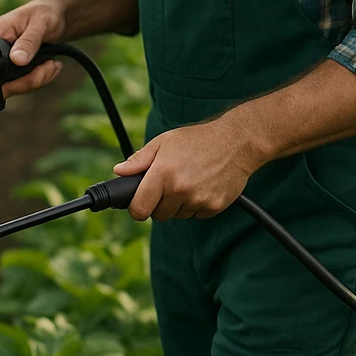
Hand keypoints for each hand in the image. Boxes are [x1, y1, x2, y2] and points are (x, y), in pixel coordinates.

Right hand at [0, 0, 66, 98]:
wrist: (57, 15)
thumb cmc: (46, 12)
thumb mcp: (40, 24)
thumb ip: (28, 41)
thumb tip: (16, 60)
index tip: (23, 69)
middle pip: (1, 81)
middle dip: (28, 81)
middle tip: (49, 67)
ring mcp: (6, 62)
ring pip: (15, 85)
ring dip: (38, 79)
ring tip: (52, 65)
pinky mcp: (17, 70)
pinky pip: (25, 84)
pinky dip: (41, 79)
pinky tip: (51, 67)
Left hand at [112, 113, 258, 220]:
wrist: (236, 142)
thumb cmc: (197, 140)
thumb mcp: (164, 142)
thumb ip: (139, 159)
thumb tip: (119, 171)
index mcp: (163, 173)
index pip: (139, 209)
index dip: (136, 208)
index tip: (139, 204)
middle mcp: (180, 189)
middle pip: (158, 215)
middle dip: (159, 204)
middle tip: (168, 185)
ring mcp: (198, 200)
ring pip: (178, 215)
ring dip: (179, 205)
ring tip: (188, 180)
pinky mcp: (214, 207)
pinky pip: (196, 215)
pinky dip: (196, 205)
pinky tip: (202, 185)